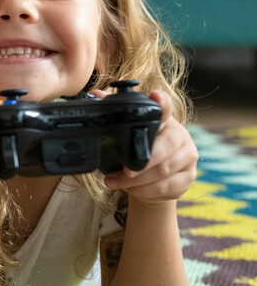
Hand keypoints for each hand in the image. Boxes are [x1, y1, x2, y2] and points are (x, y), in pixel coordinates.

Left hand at [102, 90, 197, 205]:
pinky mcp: (189, 177)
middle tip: (124, 171)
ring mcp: (188, 157)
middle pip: (166, 145)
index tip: (154, 95)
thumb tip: (97, 95)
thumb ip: (114, 115)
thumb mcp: (126, 136)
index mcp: (165, 122)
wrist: (153, 182)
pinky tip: (132, 189)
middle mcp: (181, 136)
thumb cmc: (138, 153)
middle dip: (143, 162)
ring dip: (138, 180)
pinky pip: (167, 186)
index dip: (161, 102)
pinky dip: (146, 190)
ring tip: (116, 182)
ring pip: (165, 169)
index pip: (165, 109)